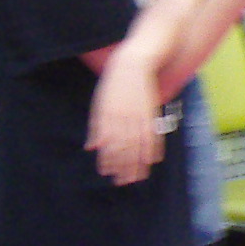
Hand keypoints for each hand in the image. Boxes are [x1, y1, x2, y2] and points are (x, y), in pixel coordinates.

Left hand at [86, 49, 164, 185]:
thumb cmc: (113, 85)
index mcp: (106, 116)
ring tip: (138, 177)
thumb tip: (91, 148)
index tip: (108, 173)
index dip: (107, 160)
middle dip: (123, 167)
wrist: (132, 63)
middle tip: (123, 181)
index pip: (107, 144)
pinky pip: (153, 133)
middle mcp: (122, 117)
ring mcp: (137, 115)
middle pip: (123, 148)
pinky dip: (153, 147)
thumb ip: (96, 127)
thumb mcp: (99, 105)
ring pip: (138, 144)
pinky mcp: (150, 111)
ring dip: (138, 162)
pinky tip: (153, 160)